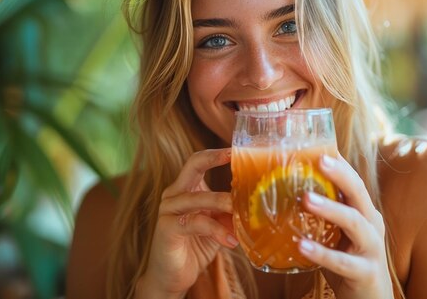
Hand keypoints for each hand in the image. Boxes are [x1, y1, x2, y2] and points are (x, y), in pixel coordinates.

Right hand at [137, 149, 238, 297]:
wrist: (171, 277)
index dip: (217, 153)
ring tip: (241, 212)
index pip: (199, 161)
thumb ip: (230, 211)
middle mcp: (174, 194)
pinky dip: (216, 230)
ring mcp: (168, 210)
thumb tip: (258, 202)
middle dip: (214, 159)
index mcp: (185, 188)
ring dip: (223, 202)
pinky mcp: (167, 228)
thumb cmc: (196, 246)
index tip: (238, 149)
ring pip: (199, 197)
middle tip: (235, 158)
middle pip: (193, 165)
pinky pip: (195, 223)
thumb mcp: (218, 224)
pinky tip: (231, 241)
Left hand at [299, 154, 394, 298]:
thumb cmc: (350, 261)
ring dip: (330, 209)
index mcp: (366, 213)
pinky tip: (301, 246)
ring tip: (306, 199)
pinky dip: (322, 253)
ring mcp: (371, 249)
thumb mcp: (339, 234)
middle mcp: (372, 226)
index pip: (354, 182)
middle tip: (320, 160)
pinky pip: (342, 261)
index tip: (320, 146)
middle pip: (359, 194)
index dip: (340, 164)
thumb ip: (324, 215)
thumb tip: (290, 190)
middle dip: (341, 175)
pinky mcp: (364, 272)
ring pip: (354, 223)